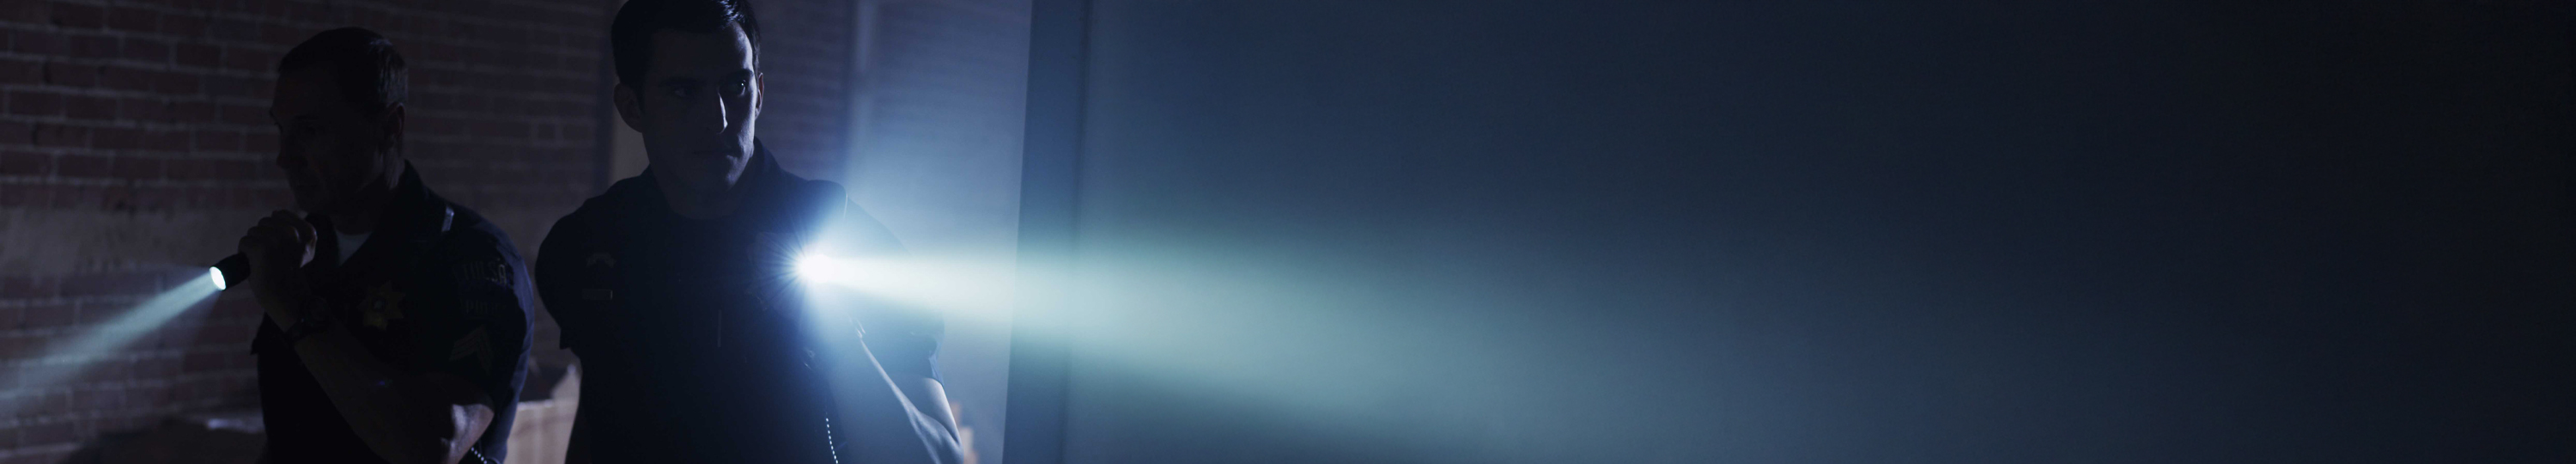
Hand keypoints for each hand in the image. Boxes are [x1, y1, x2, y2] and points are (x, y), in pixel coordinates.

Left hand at [237, 210, 317, 325]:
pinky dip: (245, 254)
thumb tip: (275, 213)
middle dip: (263, 237)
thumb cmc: (289, 273)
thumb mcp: (303, 248)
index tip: (281, 248)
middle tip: (272, 257)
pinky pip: (244, 242)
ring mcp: (276, 239)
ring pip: (253, 232)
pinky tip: (256, 265)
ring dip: (254, 246)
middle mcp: (293, 233)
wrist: (285, 297)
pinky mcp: (261, 247)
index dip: (275, 230)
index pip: (279, 214)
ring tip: (264, 261)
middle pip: (264, 222)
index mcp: (307, 232)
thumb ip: (295, 228)